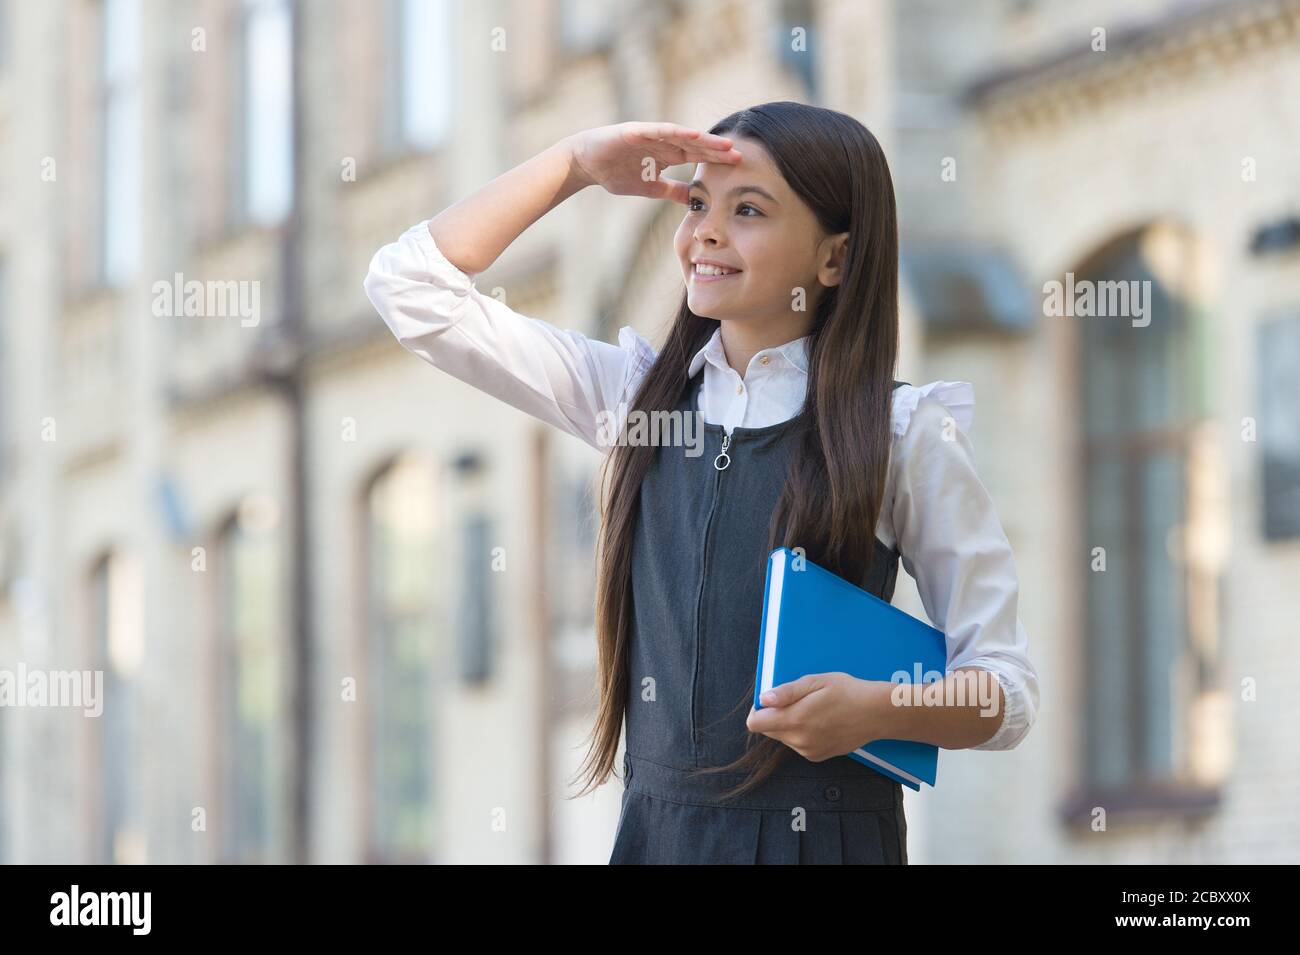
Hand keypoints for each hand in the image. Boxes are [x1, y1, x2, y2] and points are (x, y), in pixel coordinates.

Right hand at [563, 122, 740, 202]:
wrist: (586, 163)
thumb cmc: (615, 172)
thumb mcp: (650, 187)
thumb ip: (672, 191)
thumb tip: (694, 199)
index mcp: (667, 156)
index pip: (697, 158)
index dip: (716, 161)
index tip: (738, 166)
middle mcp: (663, 142)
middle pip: (696, 146)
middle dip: (717, 151)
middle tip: (740, 155)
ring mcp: (651, 135)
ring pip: (682, 137)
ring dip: (703, 141)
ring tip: (723, 145)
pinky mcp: (636, 132)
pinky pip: (659, 131)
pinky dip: (676, 133)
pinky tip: (692, 135)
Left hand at [746, 673, 893, 762]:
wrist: (876, 713)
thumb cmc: (846, 692)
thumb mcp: (815, 682)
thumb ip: (786, 692)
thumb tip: (763, 699)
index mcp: (795, 720)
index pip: (755, 724)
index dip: (758, 709)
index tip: (770, 699)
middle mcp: (799, 741)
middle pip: (768, 730)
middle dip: (775, 715)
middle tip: (797, 700)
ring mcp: (808, 751)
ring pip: (783, 737)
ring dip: (789, 724)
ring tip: (813, 709)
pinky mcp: (817, 756)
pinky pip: (798, 744)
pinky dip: (801, 733)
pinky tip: (820, 721)